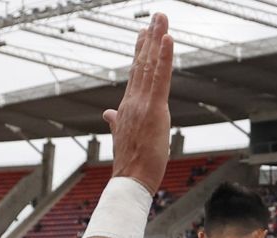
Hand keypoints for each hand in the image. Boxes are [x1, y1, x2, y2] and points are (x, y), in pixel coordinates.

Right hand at [101, 15, 173, 193]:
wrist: (130, 180)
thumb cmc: (130, 164)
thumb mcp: (122, 137)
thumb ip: (116, 121)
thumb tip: (108, 114)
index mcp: (127, 107)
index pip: (135, 73)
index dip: (140, 51)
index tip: (144, 33)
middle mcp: (133, 101)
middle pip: (142, 63)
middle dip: (150, 38)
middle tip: (156, 17)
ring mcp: (142, 103)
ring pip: (150, 66)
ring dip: (157, 40)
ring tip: (161, 19)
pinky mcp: (154, 109)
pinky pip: (160, 78)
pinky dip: (164, 57)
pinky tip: (168, 39)